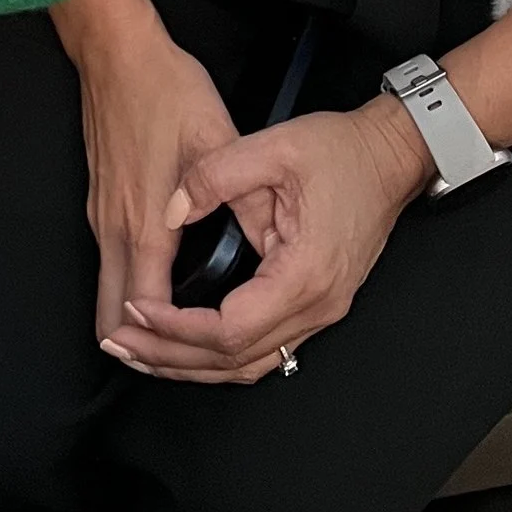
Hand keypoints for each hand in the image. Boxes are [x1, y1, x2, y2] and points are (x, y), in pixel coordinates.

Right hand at [56, 0, 239, 355]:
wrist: (114, 50)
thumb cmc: (164, 89)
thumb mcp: (217, 139)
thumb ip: (242, 200)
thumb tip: (270, 245)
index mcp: (146, 221)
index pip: (148, 308)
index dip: (170, 342)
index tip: (199, 359)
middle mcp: (115, 227)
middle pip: (111, 316)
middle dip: (143, 350)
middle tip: (179, 370)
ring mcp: (101, 216)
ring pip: (107, 295)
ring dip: (134, 327)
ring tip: (172, 350)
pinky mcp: (100, 203)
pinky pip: (110, 269)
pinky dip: (129, 296)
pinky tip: (160, 299)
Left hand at [101, 99, 427, 383]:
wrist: (391, 156)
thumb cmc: (341, 151)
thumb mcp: (273, 147)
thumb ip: (214, 176)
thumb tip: (170, 209)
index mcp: (304, 275)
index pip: (229, 329)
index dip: (176, 327)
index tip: (137, 310)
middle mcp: (317, 307)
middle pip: (234, 359)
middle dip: (171, 356)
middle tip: (120, 343)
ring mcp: (320, 312)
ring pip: (250, 363)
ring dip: (193, 364)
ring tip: (143, 353)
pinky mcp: (317, 305)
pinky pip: (264, 349)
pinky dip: (220, 354)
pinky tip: (187, 345)